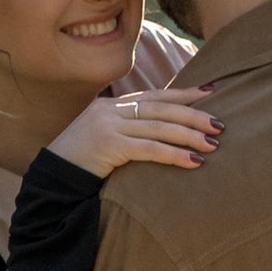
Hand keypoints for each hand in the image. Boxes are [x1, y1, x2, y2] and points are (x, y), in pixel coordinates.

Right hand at [44, 85, 221, 179]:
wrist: (51, 178)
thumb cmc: (81, 163)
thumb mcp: (104, 139)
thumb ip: (128, 131)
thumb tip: (163, 133)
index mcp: (111, 105)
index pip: (155, 95)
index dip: (184, 93)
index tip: (211, 91)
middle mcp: (110, 110)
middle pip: (161, 108)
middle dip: (193, 115)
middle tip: (220, 125)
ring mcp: (108, 125)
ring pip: (159, 127)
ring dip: (189, 136)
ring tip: (212, 145)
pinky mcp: (109, 145)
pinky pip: (149, 149)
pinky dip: (174, 154)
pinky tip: (193, 162)